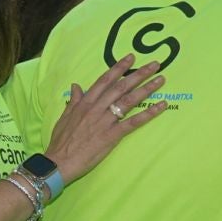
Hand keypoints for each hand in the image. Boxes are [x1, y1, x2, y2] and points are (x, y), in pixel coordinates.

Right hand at [43, 56, 170, 183]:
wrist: (59, 162)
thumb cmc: (60, 141)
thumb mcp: (64, 117)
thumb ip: (73, 101)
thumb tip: (76, 85)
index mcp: (84, 103)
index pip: (104, 81)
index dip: (119, 68)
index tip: (131, 58)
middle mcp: (96, 108)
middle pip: (120, 87)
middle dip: (138, 74)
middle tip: (154, 64)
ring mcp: (105, 121)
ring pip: (128, 101)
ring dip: (146, 89)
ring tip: (161, 80)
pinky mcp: (112, 135)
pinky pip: (133, 122)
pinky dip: (149, 113)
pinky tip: (161, 106)